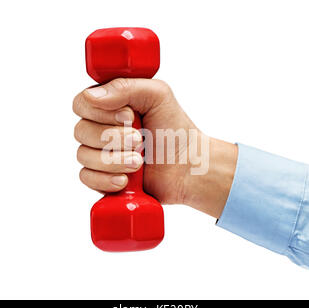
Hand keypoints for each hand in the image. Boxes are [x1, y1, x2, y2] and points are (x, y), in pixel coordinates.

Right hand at [73, 78, 236, 217]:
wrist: (187, 167)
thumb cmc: (175, 130)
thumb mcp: (157, 96)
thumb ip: (125, 87)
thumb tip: (92, 96)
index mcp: (111, 106)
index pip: (82, 104)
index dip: (100, 112)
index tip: (128, 116)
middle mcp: (102, 129)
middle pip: (80, 131)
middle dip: (113, 138)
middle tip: (140, 141)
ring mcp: (101, 154)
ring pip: (83, 156)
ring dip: (114, 160)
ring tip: (139, 162)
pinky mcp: (103, 178)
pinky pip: (87, 178)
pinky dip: (105, 179)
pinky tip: (125, 180)